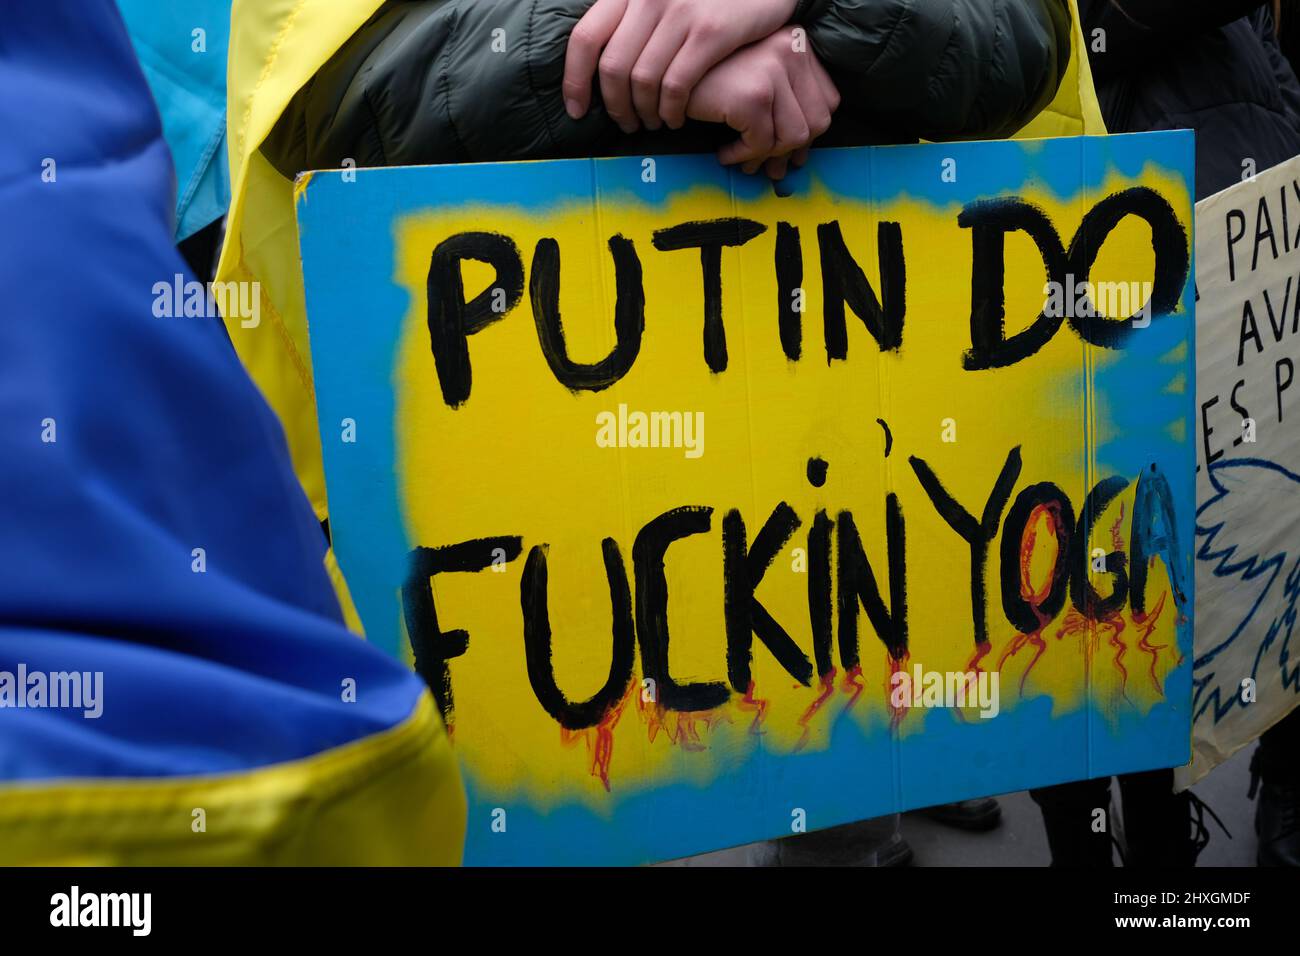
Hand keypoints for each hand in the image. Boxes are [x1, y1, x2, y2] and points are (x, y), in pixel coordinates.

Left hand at [563, 0, 798, 132]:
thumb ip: (632, 21)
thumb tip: (602, 66)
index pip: (586, 39)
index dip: (575, 80)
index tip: (577, 109)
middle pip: (613, 68)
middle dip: (615, 107)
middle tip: (625, 124)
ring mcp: (679, 13)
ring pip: (643, 81)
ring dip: (644, 112)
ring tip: (652, 123)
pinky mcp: (710, 32)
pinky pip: (676, 84)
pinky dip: (671, 110)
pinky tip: (675, 117)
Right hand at [685, 28, 838, 179]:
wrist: (663, 67)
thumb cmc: (707, 78)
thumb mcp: (754, 82)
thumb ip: (783, 108)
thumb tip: (799, 160)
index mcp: (797, 43)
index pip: (828, 101)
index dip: (807, 133)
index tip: (781, 149)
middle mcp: (791, 50)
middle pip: (818, 122)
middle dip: (789, 151)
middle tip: (763, 164)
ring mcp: (774, 70)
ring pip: (794, 138)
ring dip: (765, 157)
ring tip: (742, 160)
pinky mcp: (753, 95)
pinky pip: (761, 144)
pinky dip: (741, 156)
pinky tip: (723, 153)